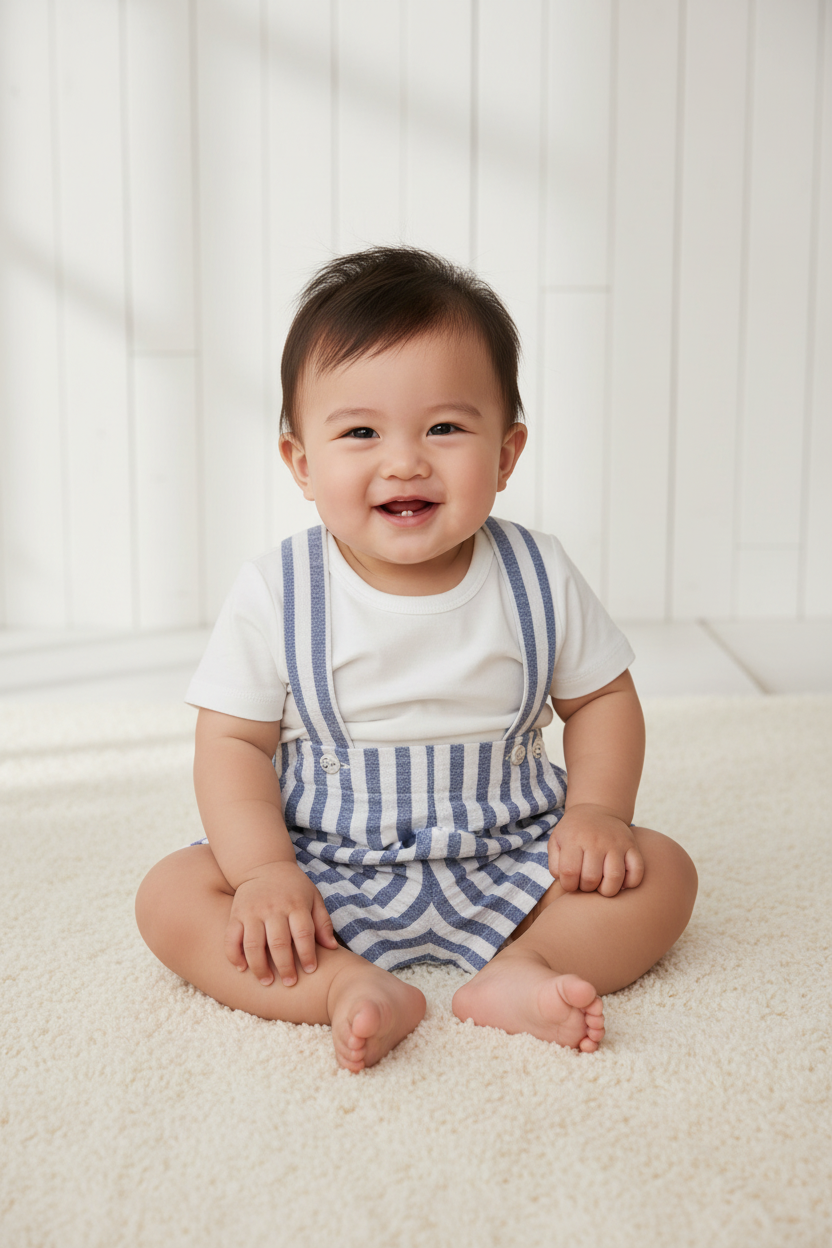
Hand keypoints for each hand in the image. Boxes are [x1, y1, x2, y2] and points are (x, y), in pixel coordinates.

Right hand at [224, 861, 338, 986]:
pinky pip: (231, 938)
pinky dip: (234, 955)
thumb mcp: (313, 898)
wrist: (264, 865)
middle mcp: (273, 908)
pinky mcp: (236, 914)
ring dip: (259, 967)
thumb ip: (323, 922)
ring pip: (253, 945)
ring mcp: (252, 911)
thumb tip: (331, 948)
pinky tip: (241, 968)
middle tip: (290, 983)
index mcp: (295, 904)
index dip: (308, 954)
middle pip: (278, 942)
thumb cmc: (293, 887)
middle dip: (285, 966)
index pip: (303, 933)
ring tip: (266, 981)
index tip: (311, 970)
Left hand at [548, 804, 643, 896]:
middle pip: (591, 879)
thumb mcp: (556, 842)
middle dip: (586, 889)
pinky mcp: (632, 846)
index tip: (571, 883)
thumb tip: (566, 881)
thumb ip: (555, 864)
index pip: (569, 873)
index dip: (568, 885)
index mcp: (574, 840)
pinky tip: (620, 882)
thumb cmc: (573, 833)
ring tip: (601, 885)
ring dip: (606, 890)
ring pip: (615, 878)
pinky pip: (637, 872)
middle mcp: (596, 841)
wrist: (596, 810)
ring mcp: (616, 843)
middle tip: (586, 883)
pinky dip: (630, 883)